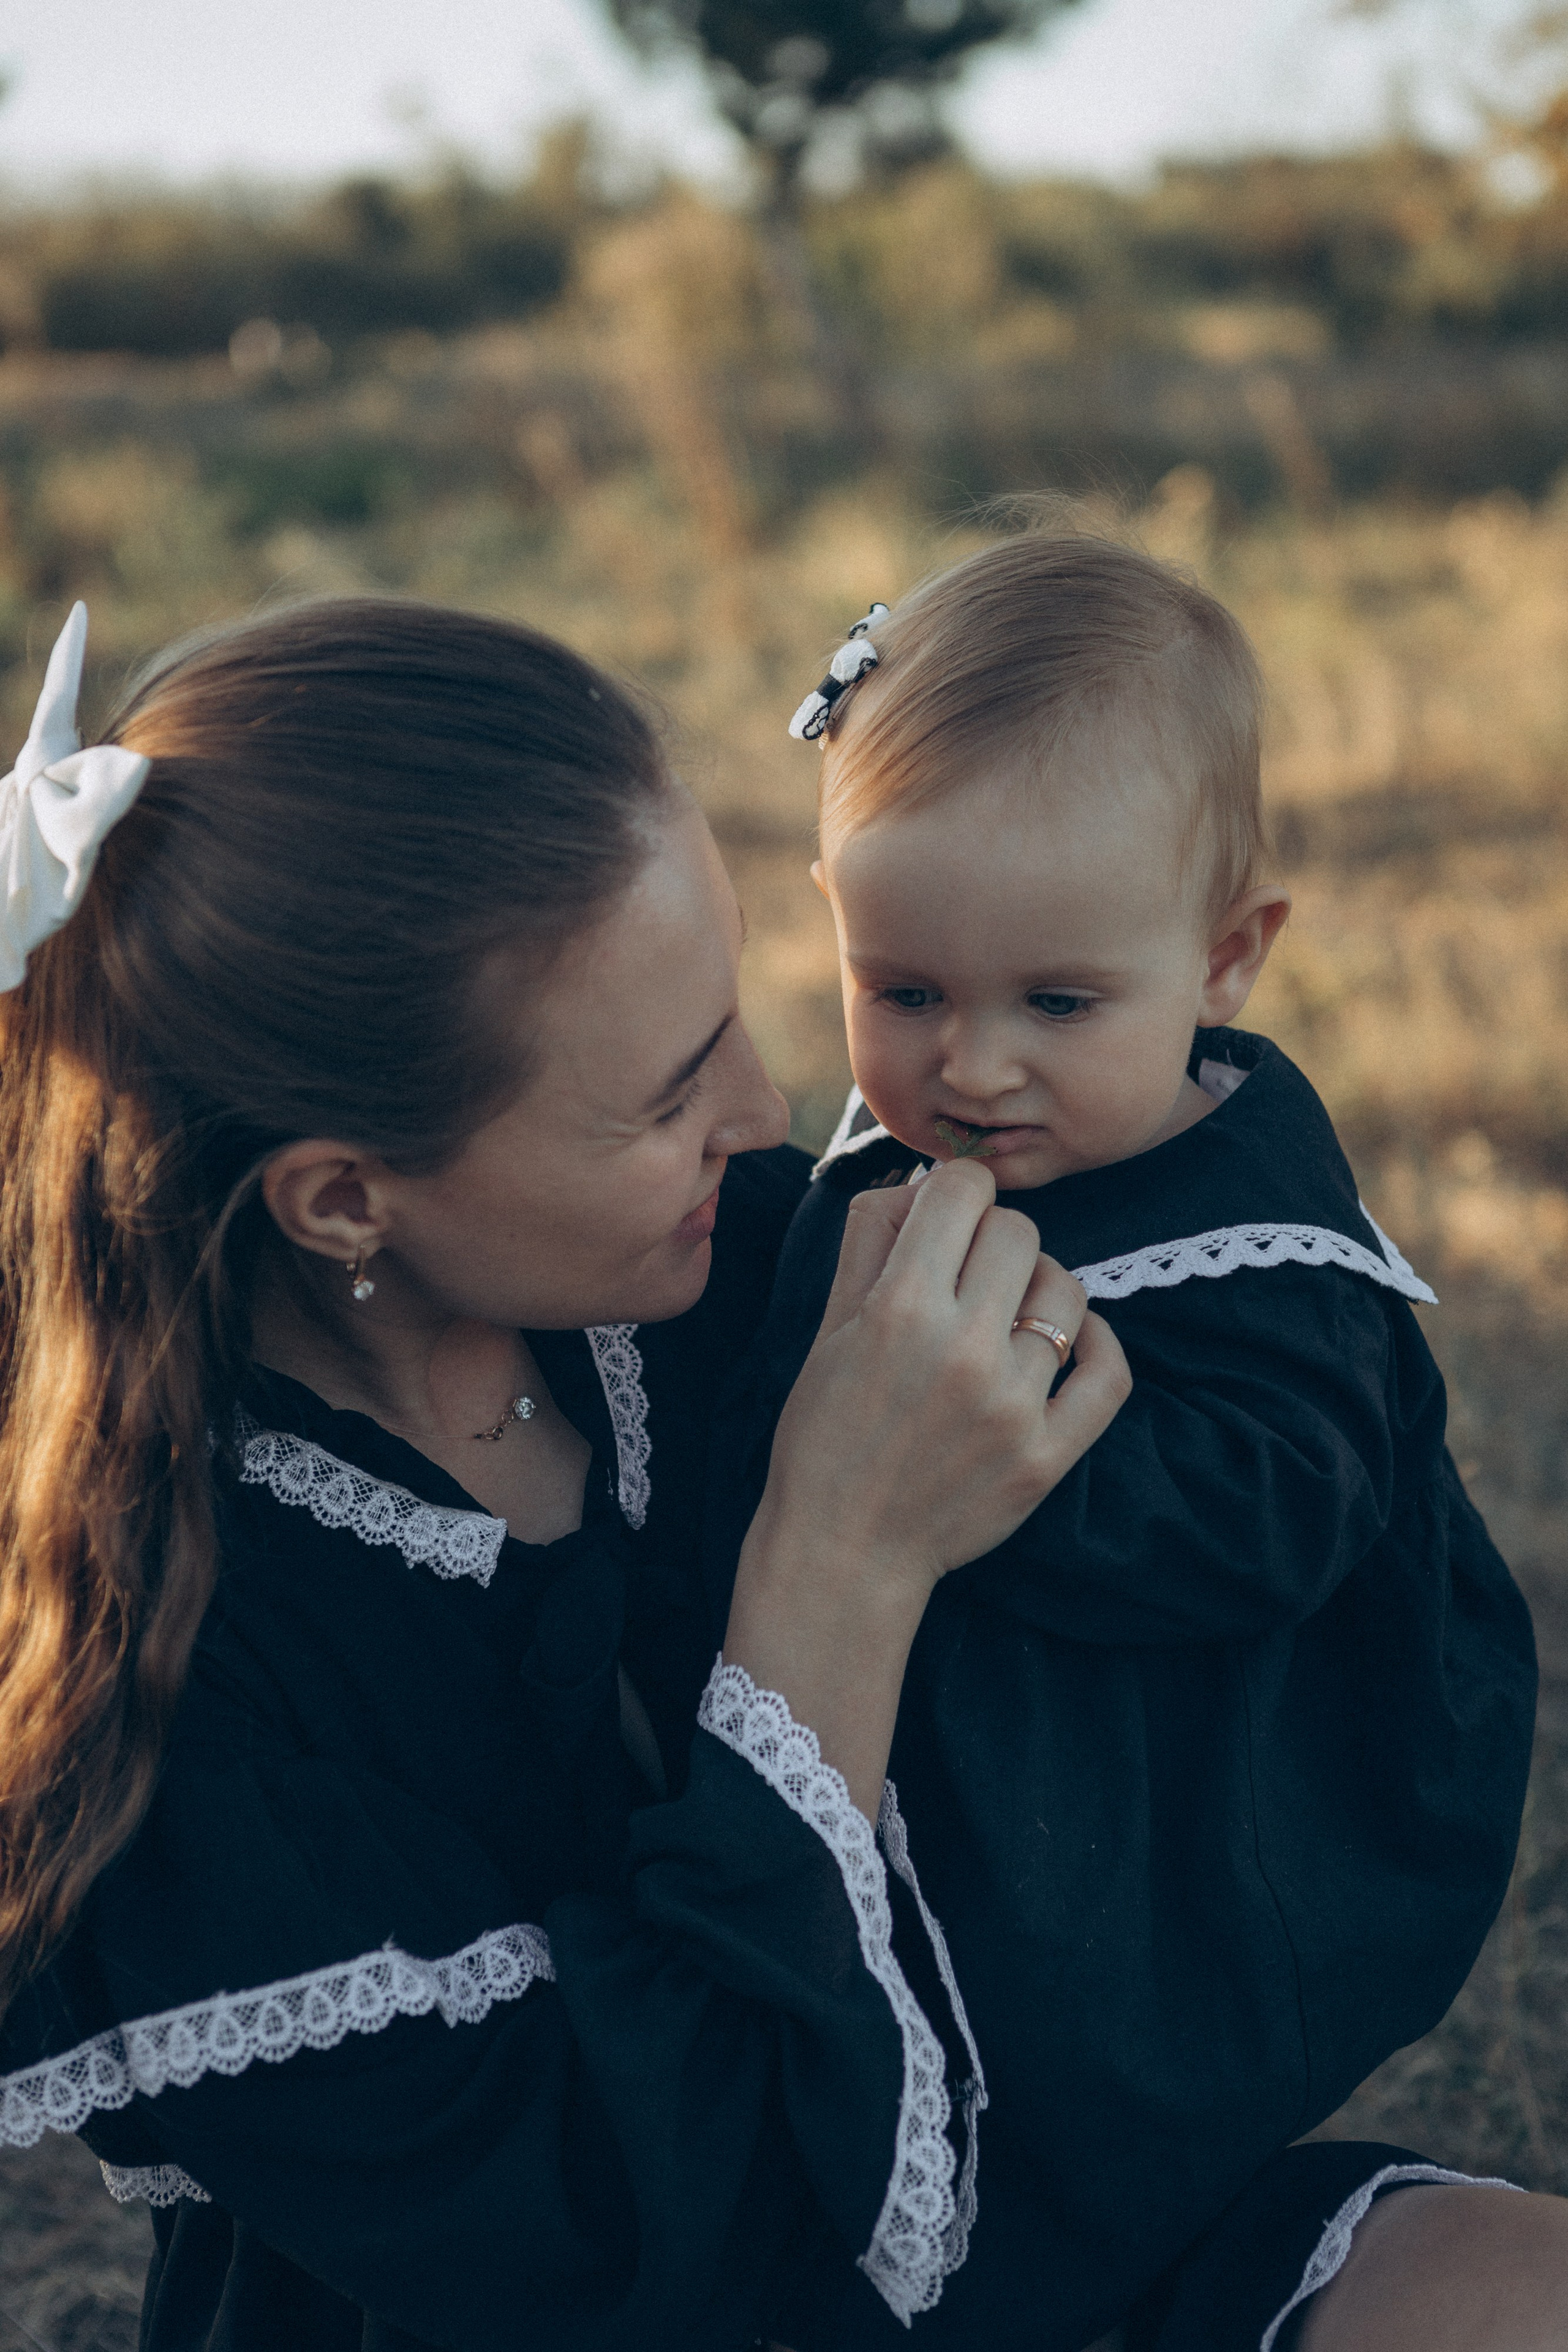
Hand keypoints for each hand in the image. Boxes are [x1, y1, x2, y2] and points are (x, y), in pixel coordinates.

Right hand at [724, 1160, 1129, 1811]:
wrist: (843, 1552)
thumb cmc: (824, 1435)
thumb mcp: (826, 1327)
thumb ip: (870, 1239)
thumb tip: (923, 1179)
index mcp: (898, 1308)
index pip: (963, 1188)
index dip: (955, 1189)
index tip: (948, 1216)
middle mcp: (962, 1350)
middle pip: (1018, 1231)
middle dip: (992, 1239)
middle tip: (968, 1276)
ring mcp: (1013, 1406)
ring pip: (1065, 1291)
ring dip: (1036, 1292)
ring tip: (1003, 1321)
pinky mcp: (1048, 1456)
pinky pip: (1107, 1368)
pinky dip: (1095, 1342)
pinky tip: (1063, 1345)